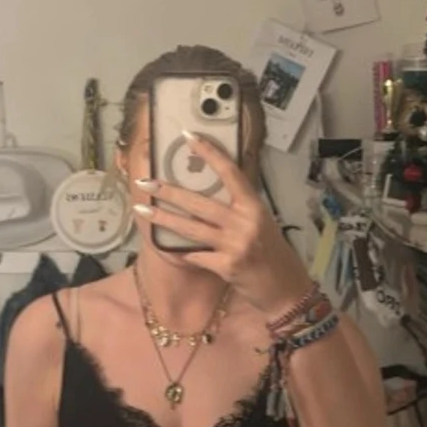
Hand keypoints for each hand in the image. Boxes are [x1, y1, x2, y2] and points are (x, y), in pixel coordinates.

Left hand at [134, 132, 312, 318]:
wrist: (285, 289)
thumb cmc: (272, 254)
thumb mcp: (261, 223)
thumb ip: (239, 209)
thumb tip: (208, 193)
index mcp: (254, 206)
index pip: (230, 172)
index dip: (209, 153)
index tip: (187, 137)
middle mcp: (245, 222)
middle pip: (199, 203)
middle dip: (168, 192)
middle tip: (145, 183)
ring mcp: (235, 245)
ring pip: (191, 228)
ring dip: (163, 220)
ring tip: (141, 210)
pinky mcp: (227, 267)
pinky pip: (195, 256)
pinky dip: (181, 253)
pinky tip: (166, 248)